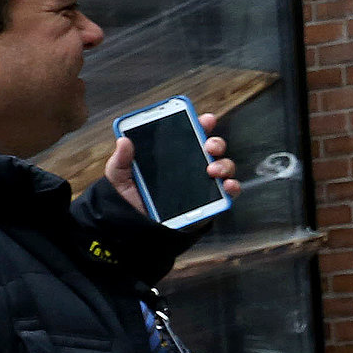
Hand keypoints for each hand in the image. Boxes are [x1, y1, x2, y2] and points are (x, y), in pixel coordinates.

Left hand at [107, 110, 239, 218]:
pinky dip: (232, 187)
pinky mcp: (210, 203)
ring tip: (213, 170)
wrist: (137, 232)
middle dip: (216, 142)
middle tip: (208, 145)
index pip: (190, 136)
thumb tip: (123, 140)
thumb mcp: (120, 179)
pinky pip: (228, 193)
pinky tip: (226, 186)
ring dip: (224, 164)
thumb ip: (120, 161)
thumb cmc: (131, 203)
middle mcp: (191, 168)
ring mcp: (203, 185)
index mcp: (172, 157)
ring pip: (223, 167)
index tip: (204, 120)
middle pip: (212, 149)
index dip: (200, 124)